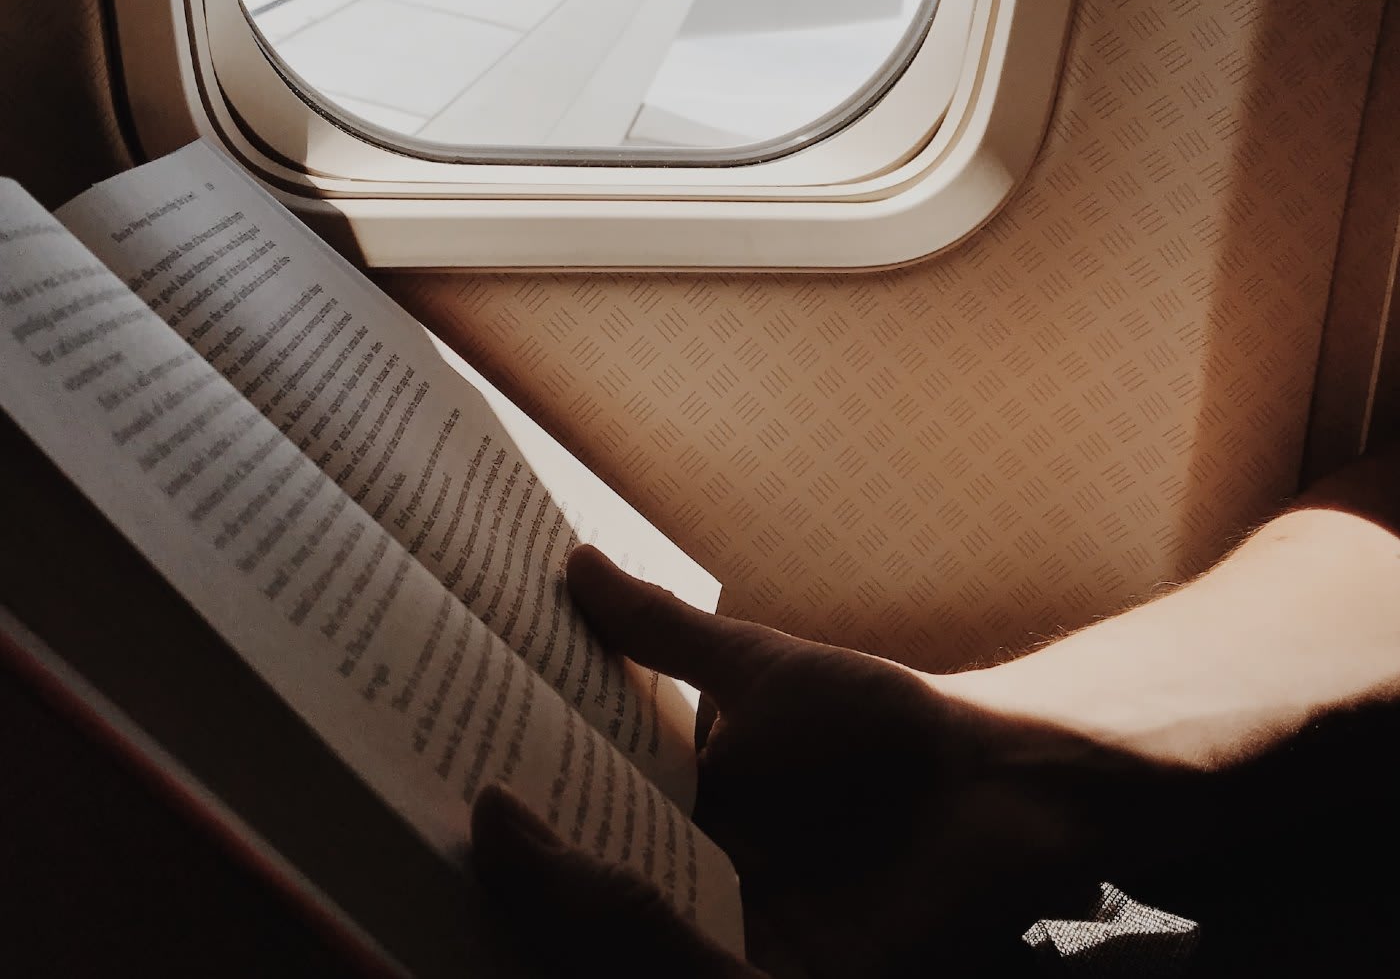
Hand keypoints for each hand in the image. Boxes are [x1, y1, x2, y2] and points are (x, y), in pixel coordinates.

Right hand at [473, 546, 1168, 977]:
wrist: (990, 777)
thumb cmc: (877, 726)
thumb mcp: (753, 671)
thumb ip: (662, 634)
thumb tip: (573, 559)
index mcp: (681, 843)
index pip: (576, 848)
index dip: (511, 831)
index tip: (451, 778)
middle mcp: (700, 907)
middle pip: (583, 915)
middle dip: (511, 883)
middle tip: (438, 824)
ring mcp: (743, 955)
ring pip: (624, 949)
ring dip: (554, 904)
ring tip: (495, 833)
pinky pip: (697, 975)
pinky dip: (635, 936)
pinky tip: (584, 878)